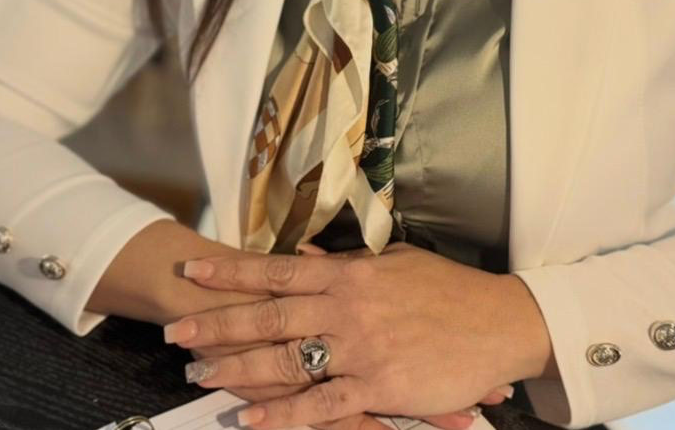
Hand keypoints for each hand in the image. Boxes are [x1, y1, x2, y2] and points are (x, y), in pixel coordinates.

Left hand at [164, 241, 550, 429]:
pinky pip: (320, 405)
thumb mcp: (395, 263)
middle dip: (217, 323)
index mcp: (349, 274)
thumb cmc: (448, 290)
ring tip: (199, 376)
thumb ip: (348, 264)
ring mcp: (359, 348)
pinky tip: (251, 420)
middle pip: (268, 315)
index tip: (193, 272)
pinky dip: (283, 414)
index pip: (277, 271)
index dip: (232, 272)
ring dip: (237, 369)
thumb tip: (310, 260)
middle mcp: (346, 307)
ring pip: (285, 359)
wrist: (498, 321)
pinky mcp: (377, 387)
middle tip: (176, 332)